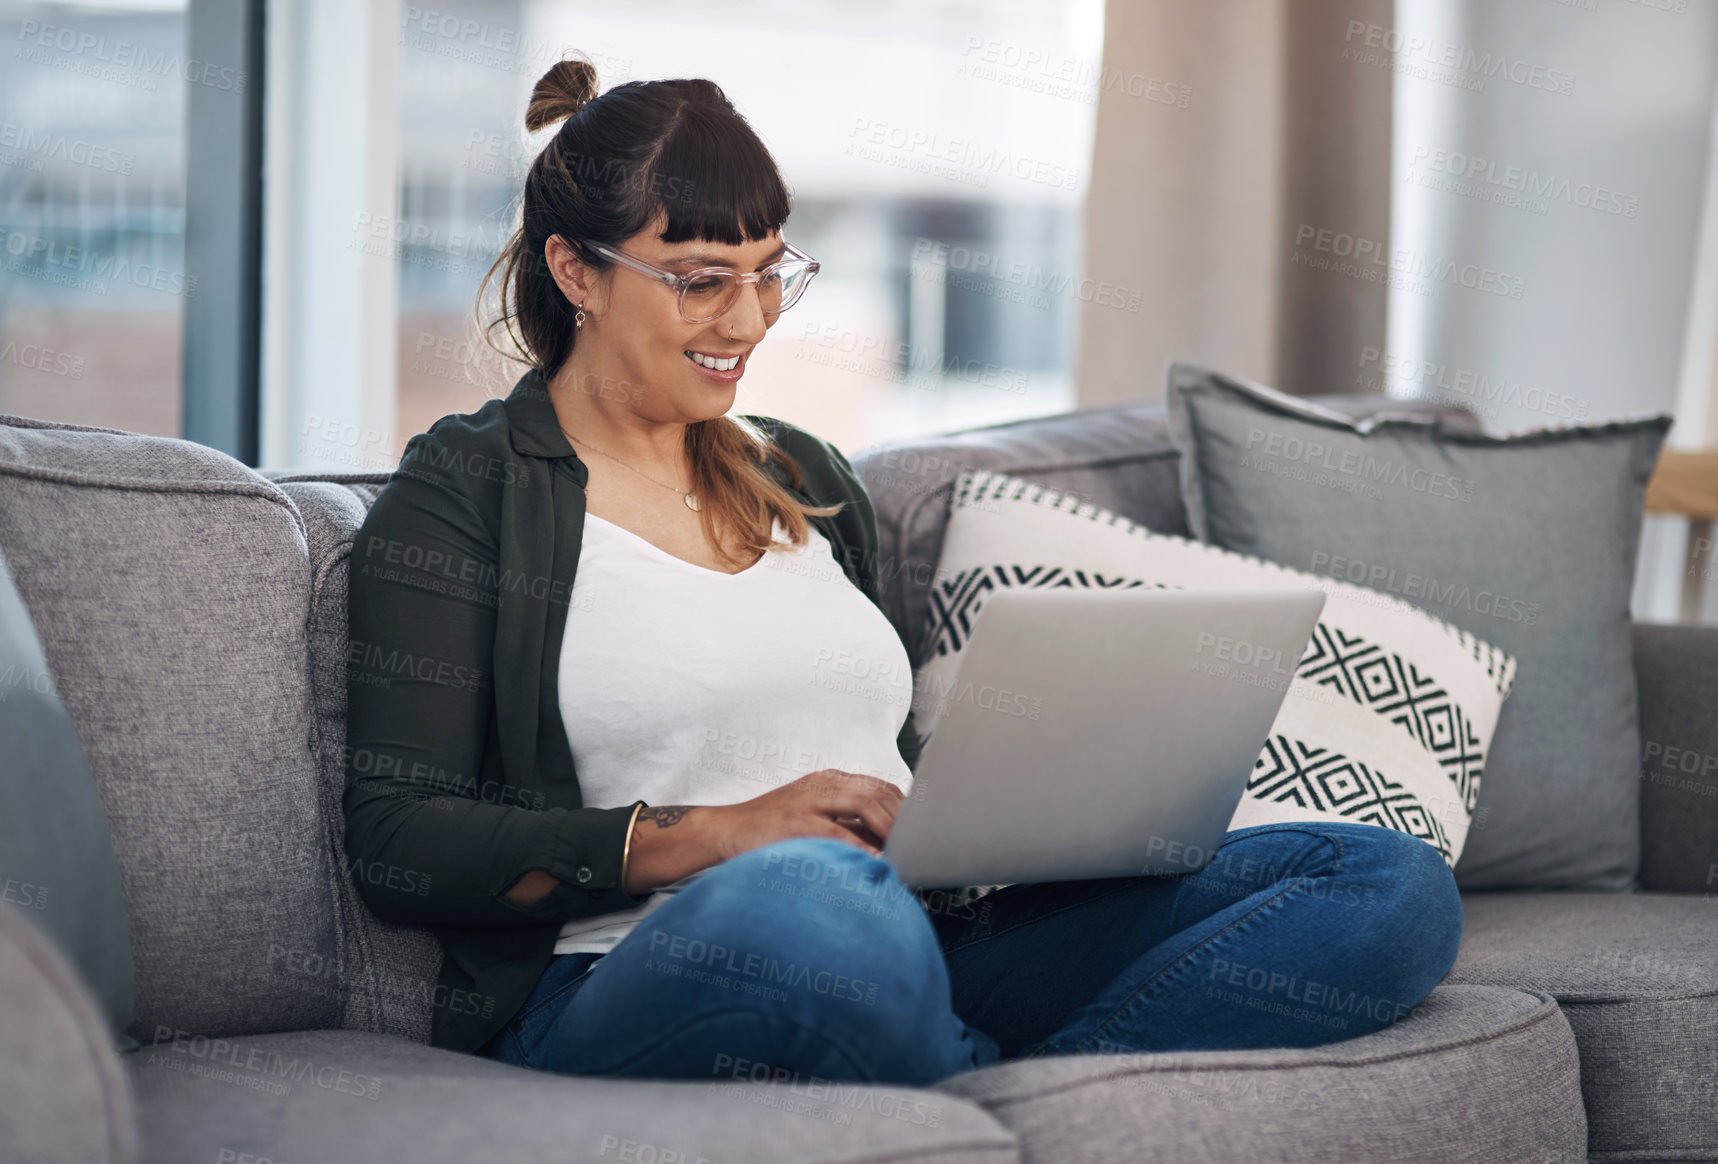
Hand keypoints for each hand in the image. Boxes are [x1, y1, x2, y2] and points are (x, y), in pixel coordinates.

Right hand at [708, 769, 904, 861]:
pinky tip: (874, 859)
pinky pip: (835, 831)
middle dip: (903, 818)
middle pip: (877, 792)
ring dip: (889, 827)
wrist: (723, 832)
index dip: (905, 807)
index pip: (879, 786)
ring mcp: (807, 800)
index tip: (922, 828)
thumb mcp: (813, 818)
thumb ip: (847, 825)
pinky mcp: (794, 821)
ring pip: (863, 803)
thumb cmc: (770, 830)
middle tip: (921, 843)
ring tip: (906, 849)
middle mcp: (821, 785)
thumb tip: (887, 844)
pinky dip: (859, 845)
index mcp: (828, 781)